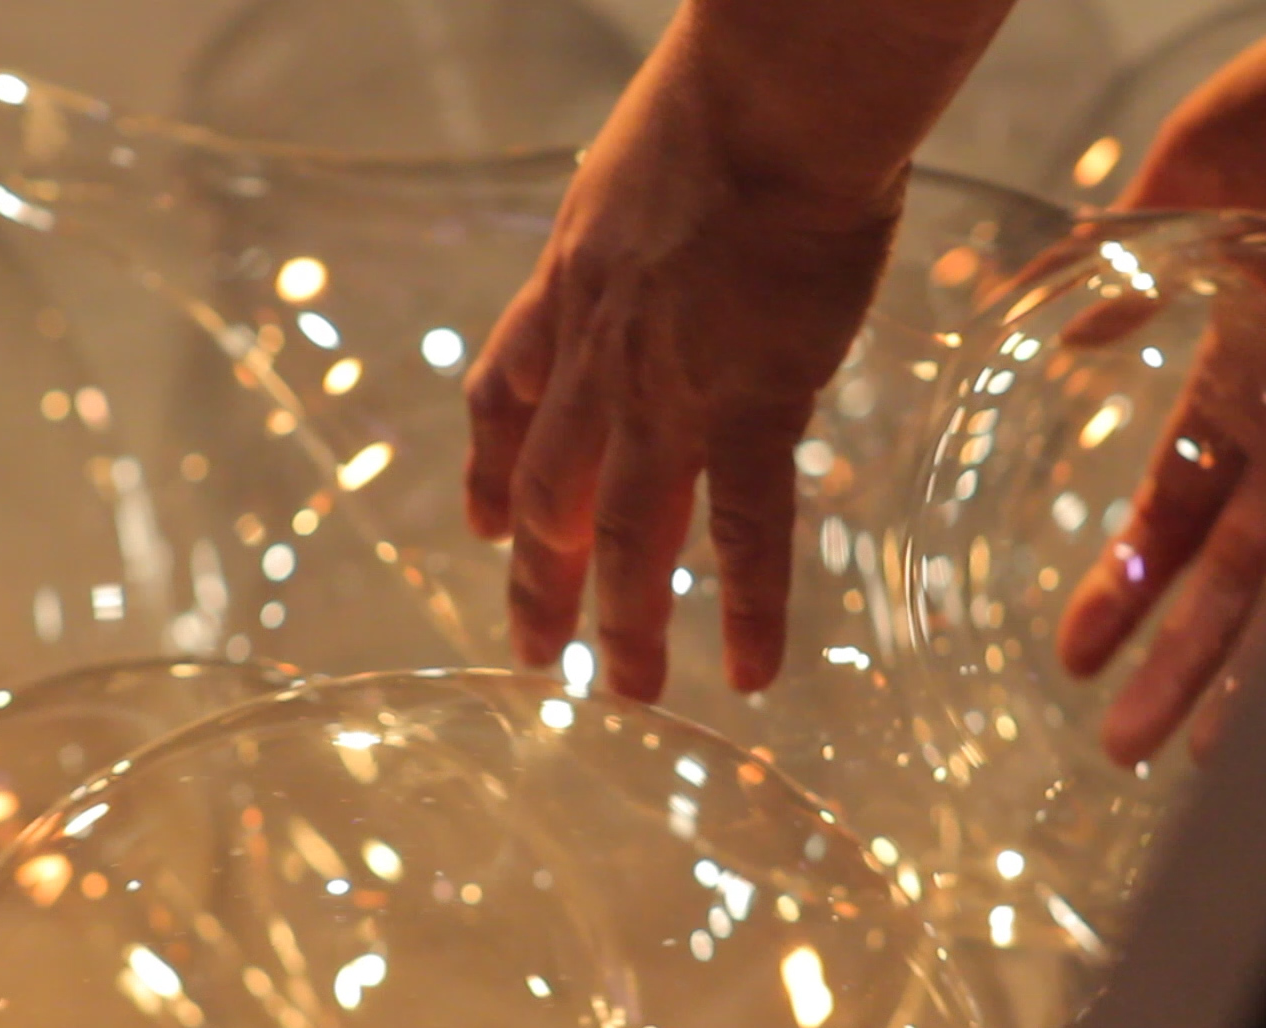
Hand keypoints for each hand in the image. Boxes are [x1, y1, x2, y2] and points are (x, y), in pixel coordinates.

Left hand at [463, 40, 905, 700]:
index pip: (504, 400)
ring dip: (624, 620)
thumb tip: (643, 248)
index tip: (489, 529)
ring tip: (628, 690)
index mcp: (564, 290)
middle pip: (551, 490)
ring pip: (625, 532)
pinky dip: (750, 606)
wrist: (777, 98)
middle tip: (537, 652)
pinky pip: (746, 527)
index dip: (493, 473)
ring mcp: (667, 388)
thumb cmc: (721, 107)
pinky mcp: (754, 400)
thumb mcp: (625, 173)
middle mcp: (595, 356)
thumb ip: (622, 236)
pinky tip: (753, 671)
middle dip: (538, 580)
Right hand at [1055, 0, 1265, 765]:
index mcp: (1240, 376)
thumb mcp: (1186, 183)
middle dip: (1171, 658)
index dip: (1126, 581)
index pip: (1173, 509)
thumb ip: (1123, 261)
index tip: (1075, 649)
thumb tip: (1068, 326)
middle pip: (1224, 571)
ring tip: (1183, 755)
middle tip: (1120, 742)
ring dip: (1235, 666)